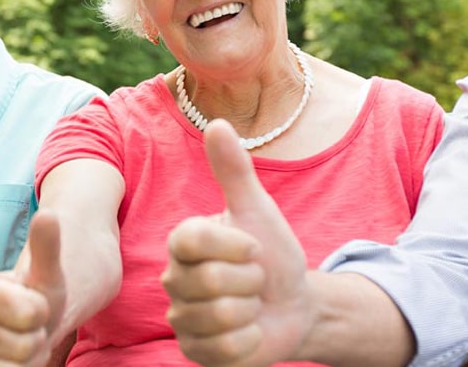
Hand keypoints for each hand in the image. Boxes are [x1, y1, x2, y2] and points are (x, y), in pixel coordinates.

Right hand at [0, 210, 66, 366]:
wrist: (24, 327)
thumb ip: (47, 245)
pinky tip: (12, 360)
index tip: (33, 305)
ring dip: (29, 358)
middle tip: (28, 327)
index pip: (31, 313)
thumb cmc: (36, 298)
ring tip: (20, 342)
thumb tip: (49, 214)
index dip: (42, 311)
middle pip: (26, 346)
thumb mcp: (47, 274)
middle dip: (36, 337)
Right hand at [161, 120, 311, 366]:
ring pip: (220, 317)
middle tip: (254, 279)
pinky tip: (249, 331)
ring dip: (252, 312)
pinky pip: (226, 349)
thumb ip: (234, 171)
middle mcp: (174, 279)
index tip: (255, 247)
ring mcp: (182, 318)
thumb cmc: (272, 253)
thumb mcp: (258, 210)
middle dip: (251, 281)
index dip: (238, 246)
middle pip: (213, 282)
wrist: (293, 304)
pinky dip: (251, 341)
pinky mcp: (195, 352)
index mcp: (182, 242)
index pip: (196, 242)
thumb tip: (217, 122)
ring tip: (251, 305)